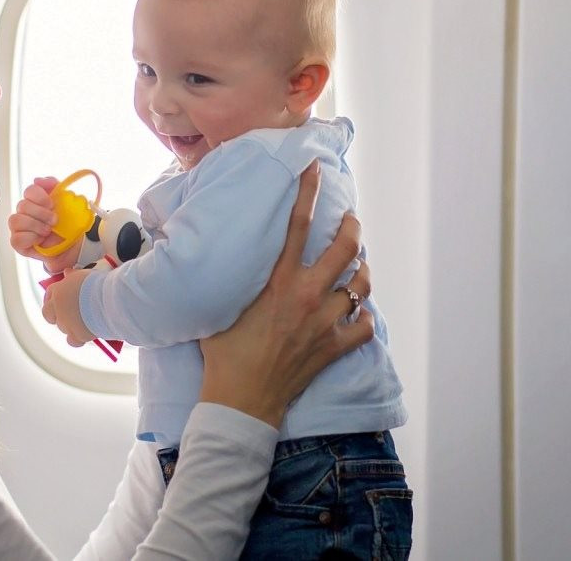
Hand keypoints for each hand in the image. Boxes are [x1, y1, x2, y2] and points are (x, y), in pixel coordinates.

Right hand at [9, 177, 81, 271]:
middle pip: (22, 205)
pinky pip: (16, 238)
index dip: (40, 197)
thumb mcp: (66, 202)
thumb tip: (38, 180)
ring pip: (16, 220)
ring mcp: (18, 227)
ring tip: (47, 231)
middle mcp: (24, 212)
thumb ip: (54, 186)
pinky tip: (40, 240)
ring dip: (35, 225)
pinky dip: (30, 238)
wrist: (71, 245)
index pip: (29, 190)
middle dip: (41, 213)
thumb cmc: (67, 223)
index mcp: (35, 200)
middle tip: (54, 221)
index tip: (52, 204)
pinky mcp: (18, 242)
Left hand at [42, 268, 96, 345]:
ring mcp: (66, 323)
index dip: (54, 297)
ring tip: (85, 320)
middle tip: (69, 312)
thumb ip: (73, 276)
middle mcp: (58, 307)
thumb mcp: (84, 274)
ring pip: (62, 327)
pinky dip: (78, 338)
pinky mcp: (76, 335)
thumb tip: (67, 273)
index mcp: (59, 290)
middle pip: (49, 314)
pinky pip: (73, 340)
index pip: (50, 294)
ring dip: (70, 324)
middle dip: (56, 314)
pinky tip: (85, 334)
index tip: (60, 298)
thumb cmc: (98, 284)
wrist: (108, 299)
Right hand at [198, 160, 371, 427]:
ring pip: (361, 285)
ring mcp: (324, 322)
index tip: (315, 168)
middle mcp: (307, 295)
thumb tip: (207, 253)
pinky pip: (363, 326)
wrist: (241, 401)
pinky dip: (363, 318)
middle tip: (349, 221)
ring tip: (357, 266)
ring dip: (361, 272)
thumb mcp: (218, 307)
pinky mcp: (333, 348)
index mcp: (278, 281)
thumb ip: (226, 279)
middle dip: (352, 228)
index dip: (308, 191)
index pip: (298, 224)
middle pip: (346, 248)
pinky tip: (357, 314)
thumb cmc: (224, 356)